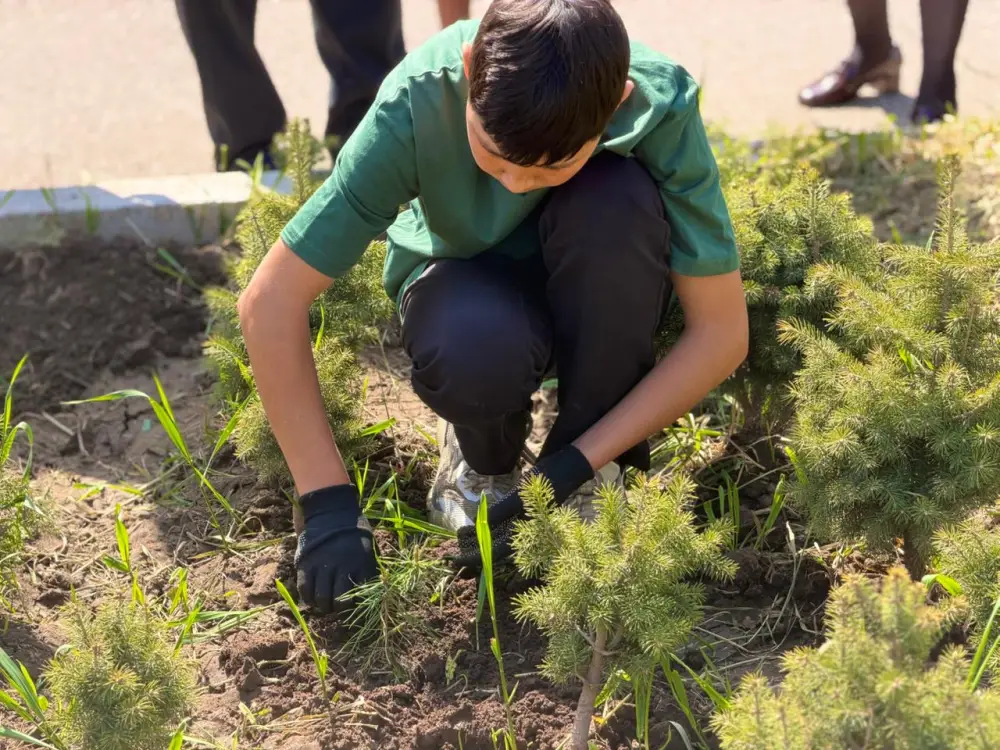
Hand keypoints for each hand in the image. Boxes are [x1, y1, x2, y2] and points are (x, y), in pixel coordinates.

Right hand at [294, 484, 377, 613]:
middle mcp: (342, 567)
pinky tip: (312, 598)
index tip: (353, 607)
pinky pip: (305, 589)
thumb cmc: (353, 530)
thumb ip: (369, 569)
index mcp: (362, 563)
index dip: (356, 606)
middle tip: (336, 606)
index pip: (361, 595)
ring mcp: (323, 565)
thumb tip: (373, 592)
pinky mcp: (306, 563)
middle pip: (339, 602)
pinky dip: (308, 598)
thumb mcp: (368, 547)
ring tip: (325, 604)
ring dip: (323, 606)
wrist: (331, 508)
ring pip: (321, 599)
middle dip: (338, 608)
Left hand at [453, 444, 593, 570]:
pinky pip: (501, 527)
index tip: (455, 559)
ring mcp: (522, 523)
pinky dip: (488, 527)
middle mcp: (522, 532)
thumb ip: (501, 510)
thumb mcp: (520, 495)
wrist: (566, 468)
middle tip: (453, 547)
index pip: (492, 551)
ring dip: (479, 538)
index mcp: (523, 532)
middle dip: (473, 548)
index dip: (473, 556)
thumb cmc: (545, 482)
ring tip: (461, 534)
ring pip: (496, 538)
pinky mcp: (522, 514)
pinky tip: (478, 524)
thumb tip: (479, 524)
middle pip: (492, 548)